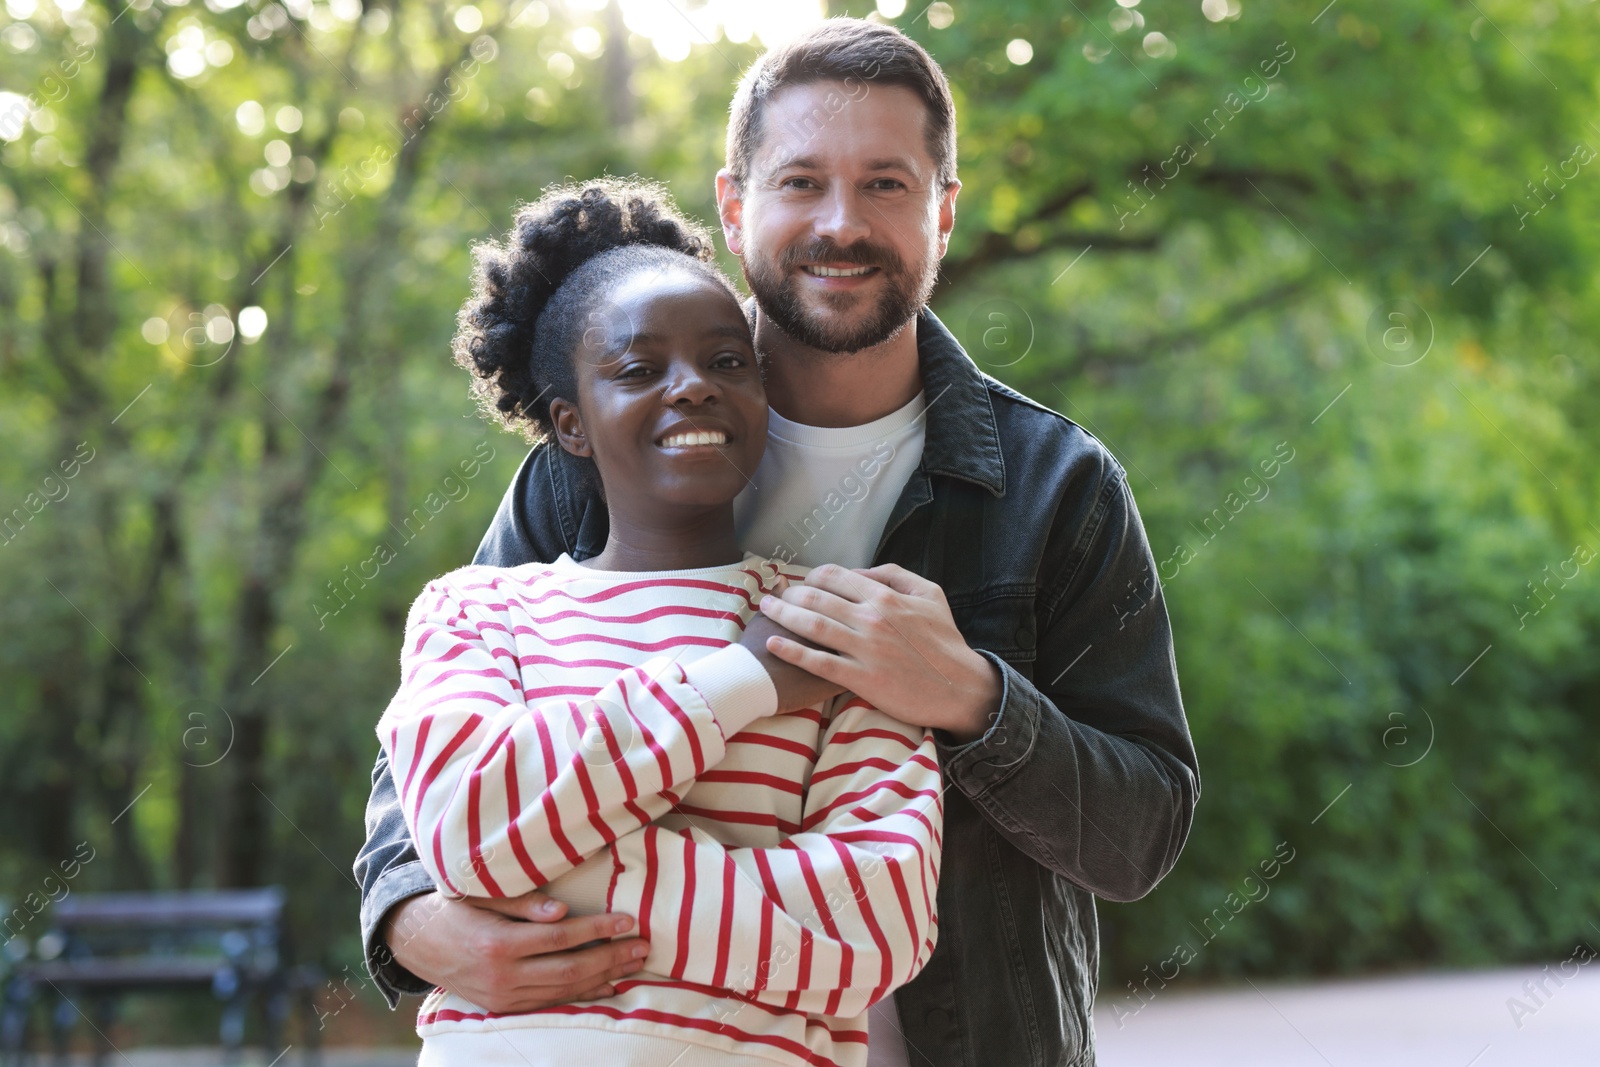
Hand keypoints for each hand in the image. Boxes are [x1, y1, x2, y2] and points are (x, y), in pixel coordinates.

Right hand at [383, 890, 647, 1013]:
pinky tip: (607, 987)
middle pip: (568, 969)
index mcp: (498, 943)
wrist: (416, 940)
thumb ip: (523, 902)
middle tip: (643, 946)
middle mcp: (502, 976)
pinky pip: (550, 1003)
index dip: (597, 930)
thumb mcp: (483, 894)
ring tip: (634, 963)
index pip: (559, 938)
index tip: (627, 920)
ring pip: (563, 990)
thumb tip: (563, 911)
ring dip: (603, 978)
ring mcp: (503, 996)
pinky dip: (582, 995)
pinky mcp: (504, 1006)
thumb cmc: (455, 907)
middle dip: (610, 957)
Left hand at [758, 563, 1001, 741]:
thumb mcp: (930, 593)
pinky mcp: (861, 678)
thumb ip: (895, 575)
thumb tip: (861, 571)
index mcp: (886, 596)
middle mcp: (871, 618)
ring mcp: (865, 649)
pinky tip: (774, 644)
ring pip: (813, 625)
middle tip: (774, 596)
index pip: (836, 576)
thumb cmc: (945, 641)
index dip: (812, 576)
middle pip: (817, 598)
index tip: (801, 582)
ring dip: (782, 615)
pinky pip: (818, 662)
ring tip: (765, 610)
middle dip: (789, 594)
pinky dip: (792, 652)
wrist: (961, 688)